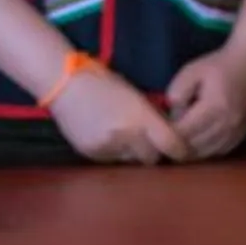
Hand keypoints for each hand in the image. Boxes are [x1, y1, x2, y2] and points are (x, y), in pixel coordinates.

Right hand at [51, 68, 195, 164]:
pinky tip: (106, 136)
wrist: (64, 85)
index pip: (171, 145)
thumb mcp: (134, 95)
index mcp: (141, 116)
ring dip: (133, 152)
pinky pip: (113, 160)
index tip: (181, 150)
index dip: (180, 150)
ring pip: (132, 161)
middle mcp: (127, 135)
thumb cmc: (103, 83)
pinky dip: (114, 152)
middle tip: (149, 141)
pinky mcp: (93, 155)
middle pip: (152, 158)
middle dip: (153, 151)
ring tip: (123, 135)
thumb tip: (167, 132)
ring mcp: (108, 147)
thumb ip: (150, 116)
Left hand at [165, 44, 245, 158]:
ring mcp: (236, 134)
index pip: (183, 133)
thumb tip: (170, 117)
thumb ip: (176, 92)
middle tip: (163, 134)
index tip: (155, 128)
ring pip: (203, 154)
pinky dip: (203, 149)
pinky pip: (216, 153)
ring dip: (188, 149)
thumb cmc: (219, 66)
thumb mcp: (191, 70)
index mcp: (215, 107)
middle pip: (192, 147)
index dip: (165, 134)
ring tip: (178, 136)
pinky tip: (195, 138)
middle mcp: (227, 125)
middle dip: (174, 144)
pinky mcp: (241, 137)